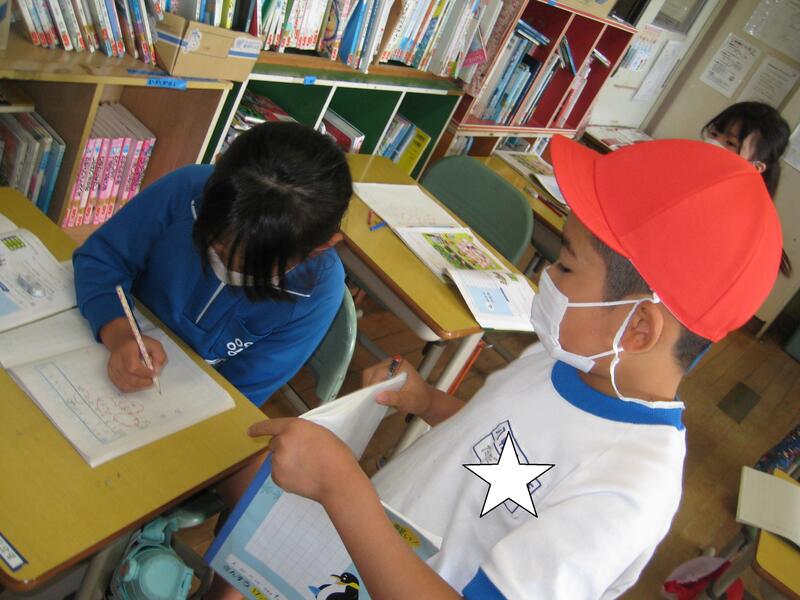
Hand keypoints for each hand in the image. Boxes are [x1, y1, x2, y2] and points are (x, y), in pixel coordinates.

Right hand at [101, 317, 166, 392]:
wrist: (122, 342)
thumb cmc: (139, 344)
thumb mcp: (154, 344)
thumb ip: (159, 356)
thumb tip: (157, 370)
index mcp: (127, 350)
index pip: (133, 366)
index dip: (145, 373)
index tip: (154, 374)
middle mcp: (116, 360)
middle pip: (129, 378)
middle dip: (143, 382)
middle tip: (152, 380)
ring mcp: (112, 368)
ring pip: (125, 385)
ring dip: (138, 386)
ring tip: (146, 381)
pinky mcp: (111, 374)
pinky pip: (121, 386)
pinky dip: (132, 388)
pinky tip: (138, 382)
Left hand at [248, 418, 363, 502]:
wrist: (338, 481)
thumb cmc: (336, 455)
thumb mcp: (320, 433)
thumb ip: (302, 433)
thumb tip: (293, 440)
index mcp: (294, 427)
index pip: (271, 425)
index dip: (259, 428)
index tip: (249, 431)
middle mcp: (282, 442)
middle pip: (274, 444)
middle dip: (283, 447)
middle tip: (301, 455)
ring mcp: (278, 461)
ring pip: (277, 460)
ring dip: (285, 462)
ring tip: (306, 469)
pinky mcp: (277, 477)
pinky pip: (278, 474)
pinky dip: (286, 476)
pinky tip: (302, 477)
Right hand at [362, 358, 433, 415]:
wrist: (424, 400)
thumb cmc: (419, 398)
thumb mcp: (409, 400)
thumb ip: (395, 398)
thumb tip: (378, 397)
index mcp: (401, 365)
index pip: (380, 372)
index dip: (374, 384)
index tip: (371, 396)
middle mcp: (393, 364)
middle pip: (372, 372)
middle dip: (370, 386)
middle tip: (371, 399)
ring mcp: (387, 368)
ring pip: (370, 375)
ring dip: (370, 387)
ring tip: (375, 399)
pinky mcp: (384, 375)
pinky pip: (372, 379)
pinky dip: (372, 388)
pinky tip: (377, 397)